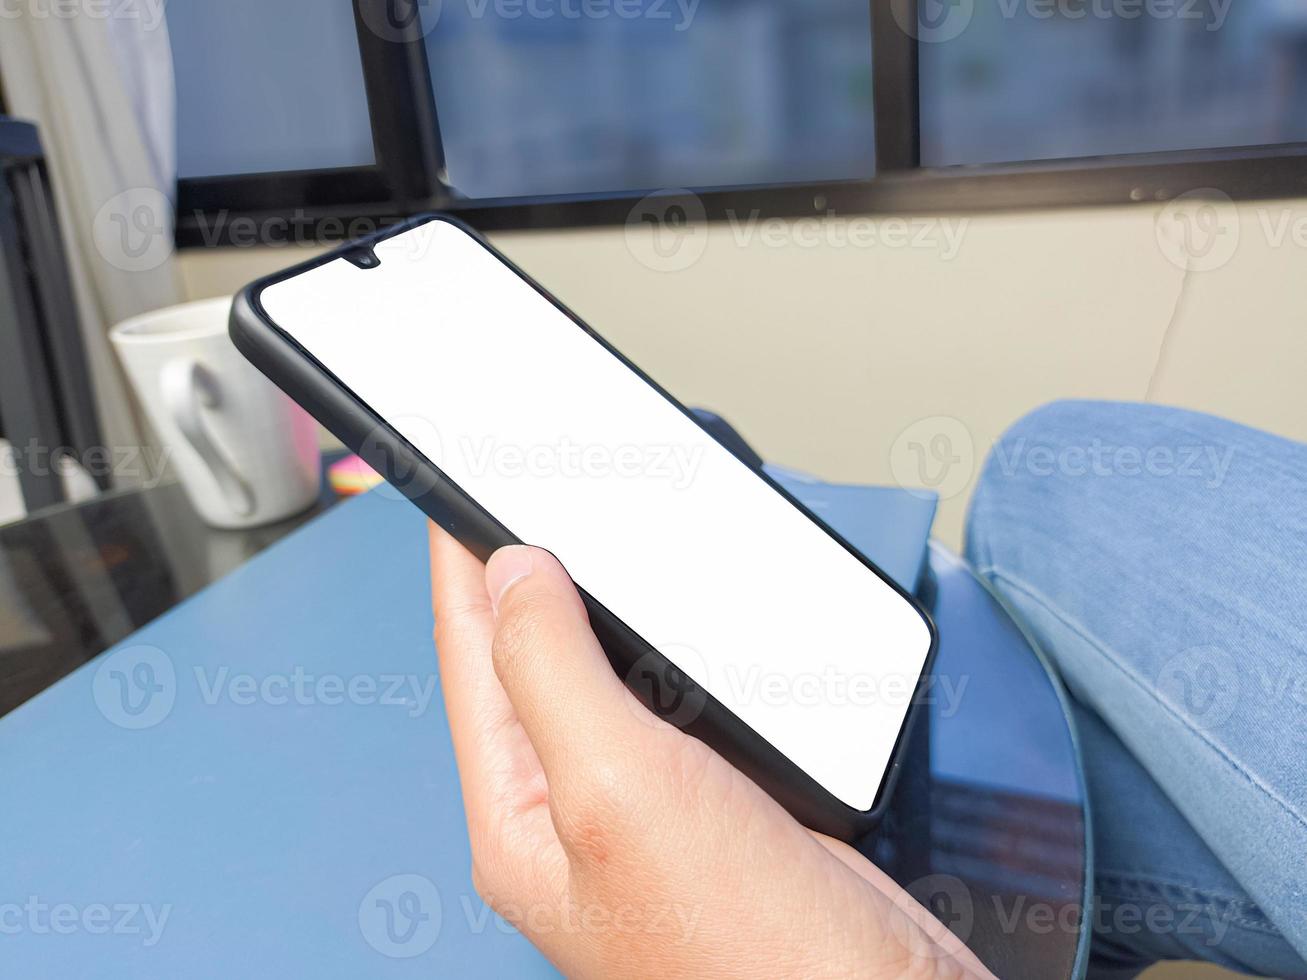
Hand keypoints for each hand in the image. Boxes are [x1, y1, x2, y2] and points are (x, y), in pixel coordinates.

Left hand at [428, 524, 991, 977]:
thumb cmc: (750, 958)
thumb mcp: (618, 790)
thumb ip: (554, 674)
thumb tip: (514, 575)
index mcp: (523, 818)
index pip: (473, 658)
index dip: (459, 563)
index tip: (451, 488)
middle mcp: (579, 810)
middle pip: (532, 660)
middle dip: (524, 572)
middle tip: (515, 495)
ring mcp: (654, 804)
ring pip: (609, 671)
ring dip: (602, 599)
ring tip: (582, 535)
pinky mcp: (726, 796)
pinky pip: (681, 695)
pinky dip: (679, 639)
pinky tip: (681, 612)